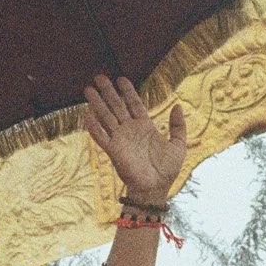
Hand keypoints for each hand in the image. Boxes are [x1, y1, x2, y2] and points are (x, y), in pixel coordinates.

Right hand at [83, 75, 185, 202]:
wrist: (156, 189)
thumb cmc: (167, 170)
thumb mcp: (179, 144)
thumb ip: (178, 125)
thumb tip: (177, 106)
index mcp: (145, 127)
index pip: (134, 104)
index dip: (128, 91)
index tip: (121, 78)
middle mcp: (130, 131)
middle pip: (116, 106)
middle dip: (108, 91)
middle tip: (99, 77)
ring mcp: (120, 140)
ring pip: (106, 117)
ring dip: (97, 103)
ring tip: (88, 89)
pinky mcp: (113, 151)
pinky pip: (101, 137)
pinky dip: (93, 127)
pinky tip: (86, 115)